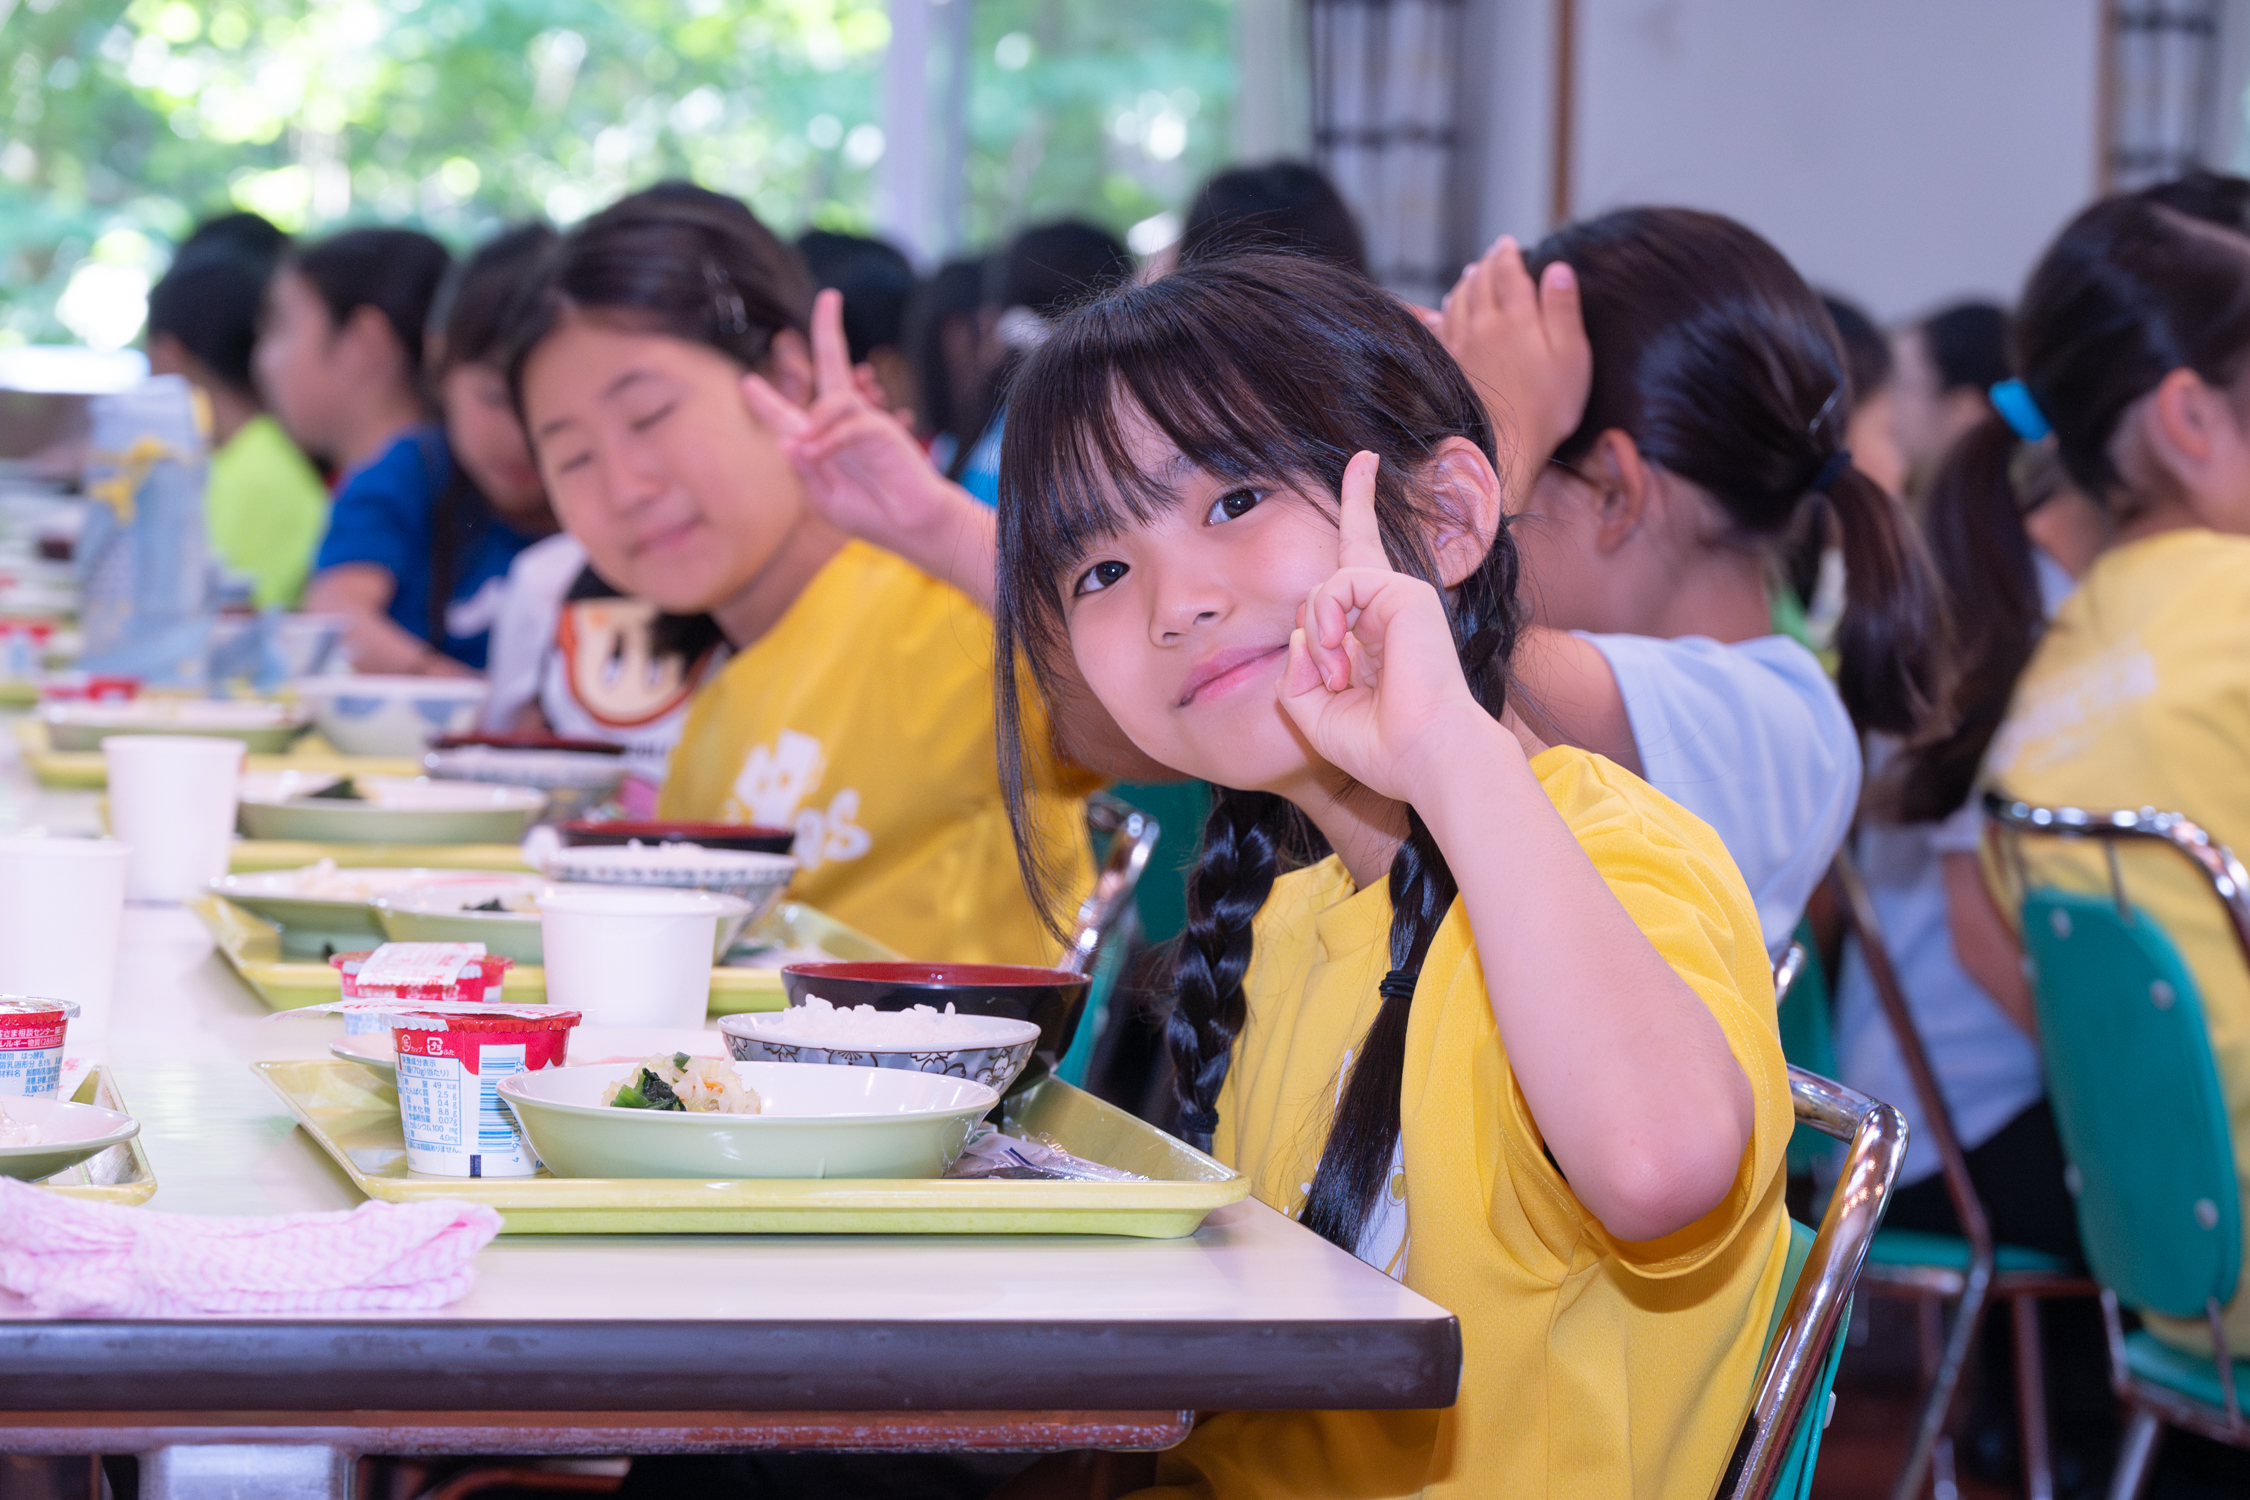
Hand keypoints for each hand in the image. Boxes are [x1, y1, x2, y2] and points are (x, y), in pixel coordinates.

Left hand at [740, 288, 965, 547]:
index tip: (747, 382)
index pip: (791, 412)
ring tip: (806, 453)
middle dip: (829, 329)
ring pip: (834, 399)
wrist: (909, 527)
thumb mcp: (821, 498)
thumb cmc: (867, 513)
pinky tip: (815, 453)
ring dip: (814, 424)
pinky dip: (828, 438)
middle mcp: (842, 423)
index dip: (767, 399)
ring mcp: (864, 421)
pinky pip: (849, 423)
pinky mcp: (882, 430)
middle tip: (830, 297)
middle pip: (834, 364)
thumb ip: (803, 470)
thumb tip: (786, 440)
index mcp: (821, 439)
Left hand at [1279, 453, 1495, 804]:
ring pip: (1327, 585)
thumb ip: (1298, 669)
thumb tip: (1305, 629)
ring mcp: (1401, 598)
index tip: (1365, 462)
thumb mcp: (1315, 709)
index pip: (1357, 567)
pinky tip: (1340, 649)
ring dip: (1320, 637)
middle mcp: (1390, 610)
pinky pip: (1339, 583)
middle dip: (1358, 496)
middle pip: (1359, 538)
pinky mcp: (1407, 594)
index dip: (1360, 511)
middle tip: (1353, 537)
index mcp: (1375, 635)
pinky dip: (1330, 617)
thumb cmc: (1380, 745)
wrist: (1426, 758)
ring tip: (1339, 674)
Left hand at [1438, 237, 1589, 509]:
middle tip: (1491, 255)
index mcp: (1516, 318)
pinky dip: (1442, 313)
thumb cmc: (1548, 406)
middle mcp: (1483, 325)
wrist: (1503, 446)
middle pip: (1479, 282)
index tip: (1507, 243)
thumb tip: (1558, 268)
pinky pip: (1439, 329)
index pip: (1508, 273)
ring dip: (1464, 284)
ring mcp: (1460, 346)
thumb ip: (1564, 309)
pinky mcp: (1447, 368)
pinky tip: (1441, 313)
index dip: (1508, 254)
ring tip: (1469, 276)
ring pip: (1456, 302)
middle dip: (1486, 264)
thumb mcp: (1572, 356)